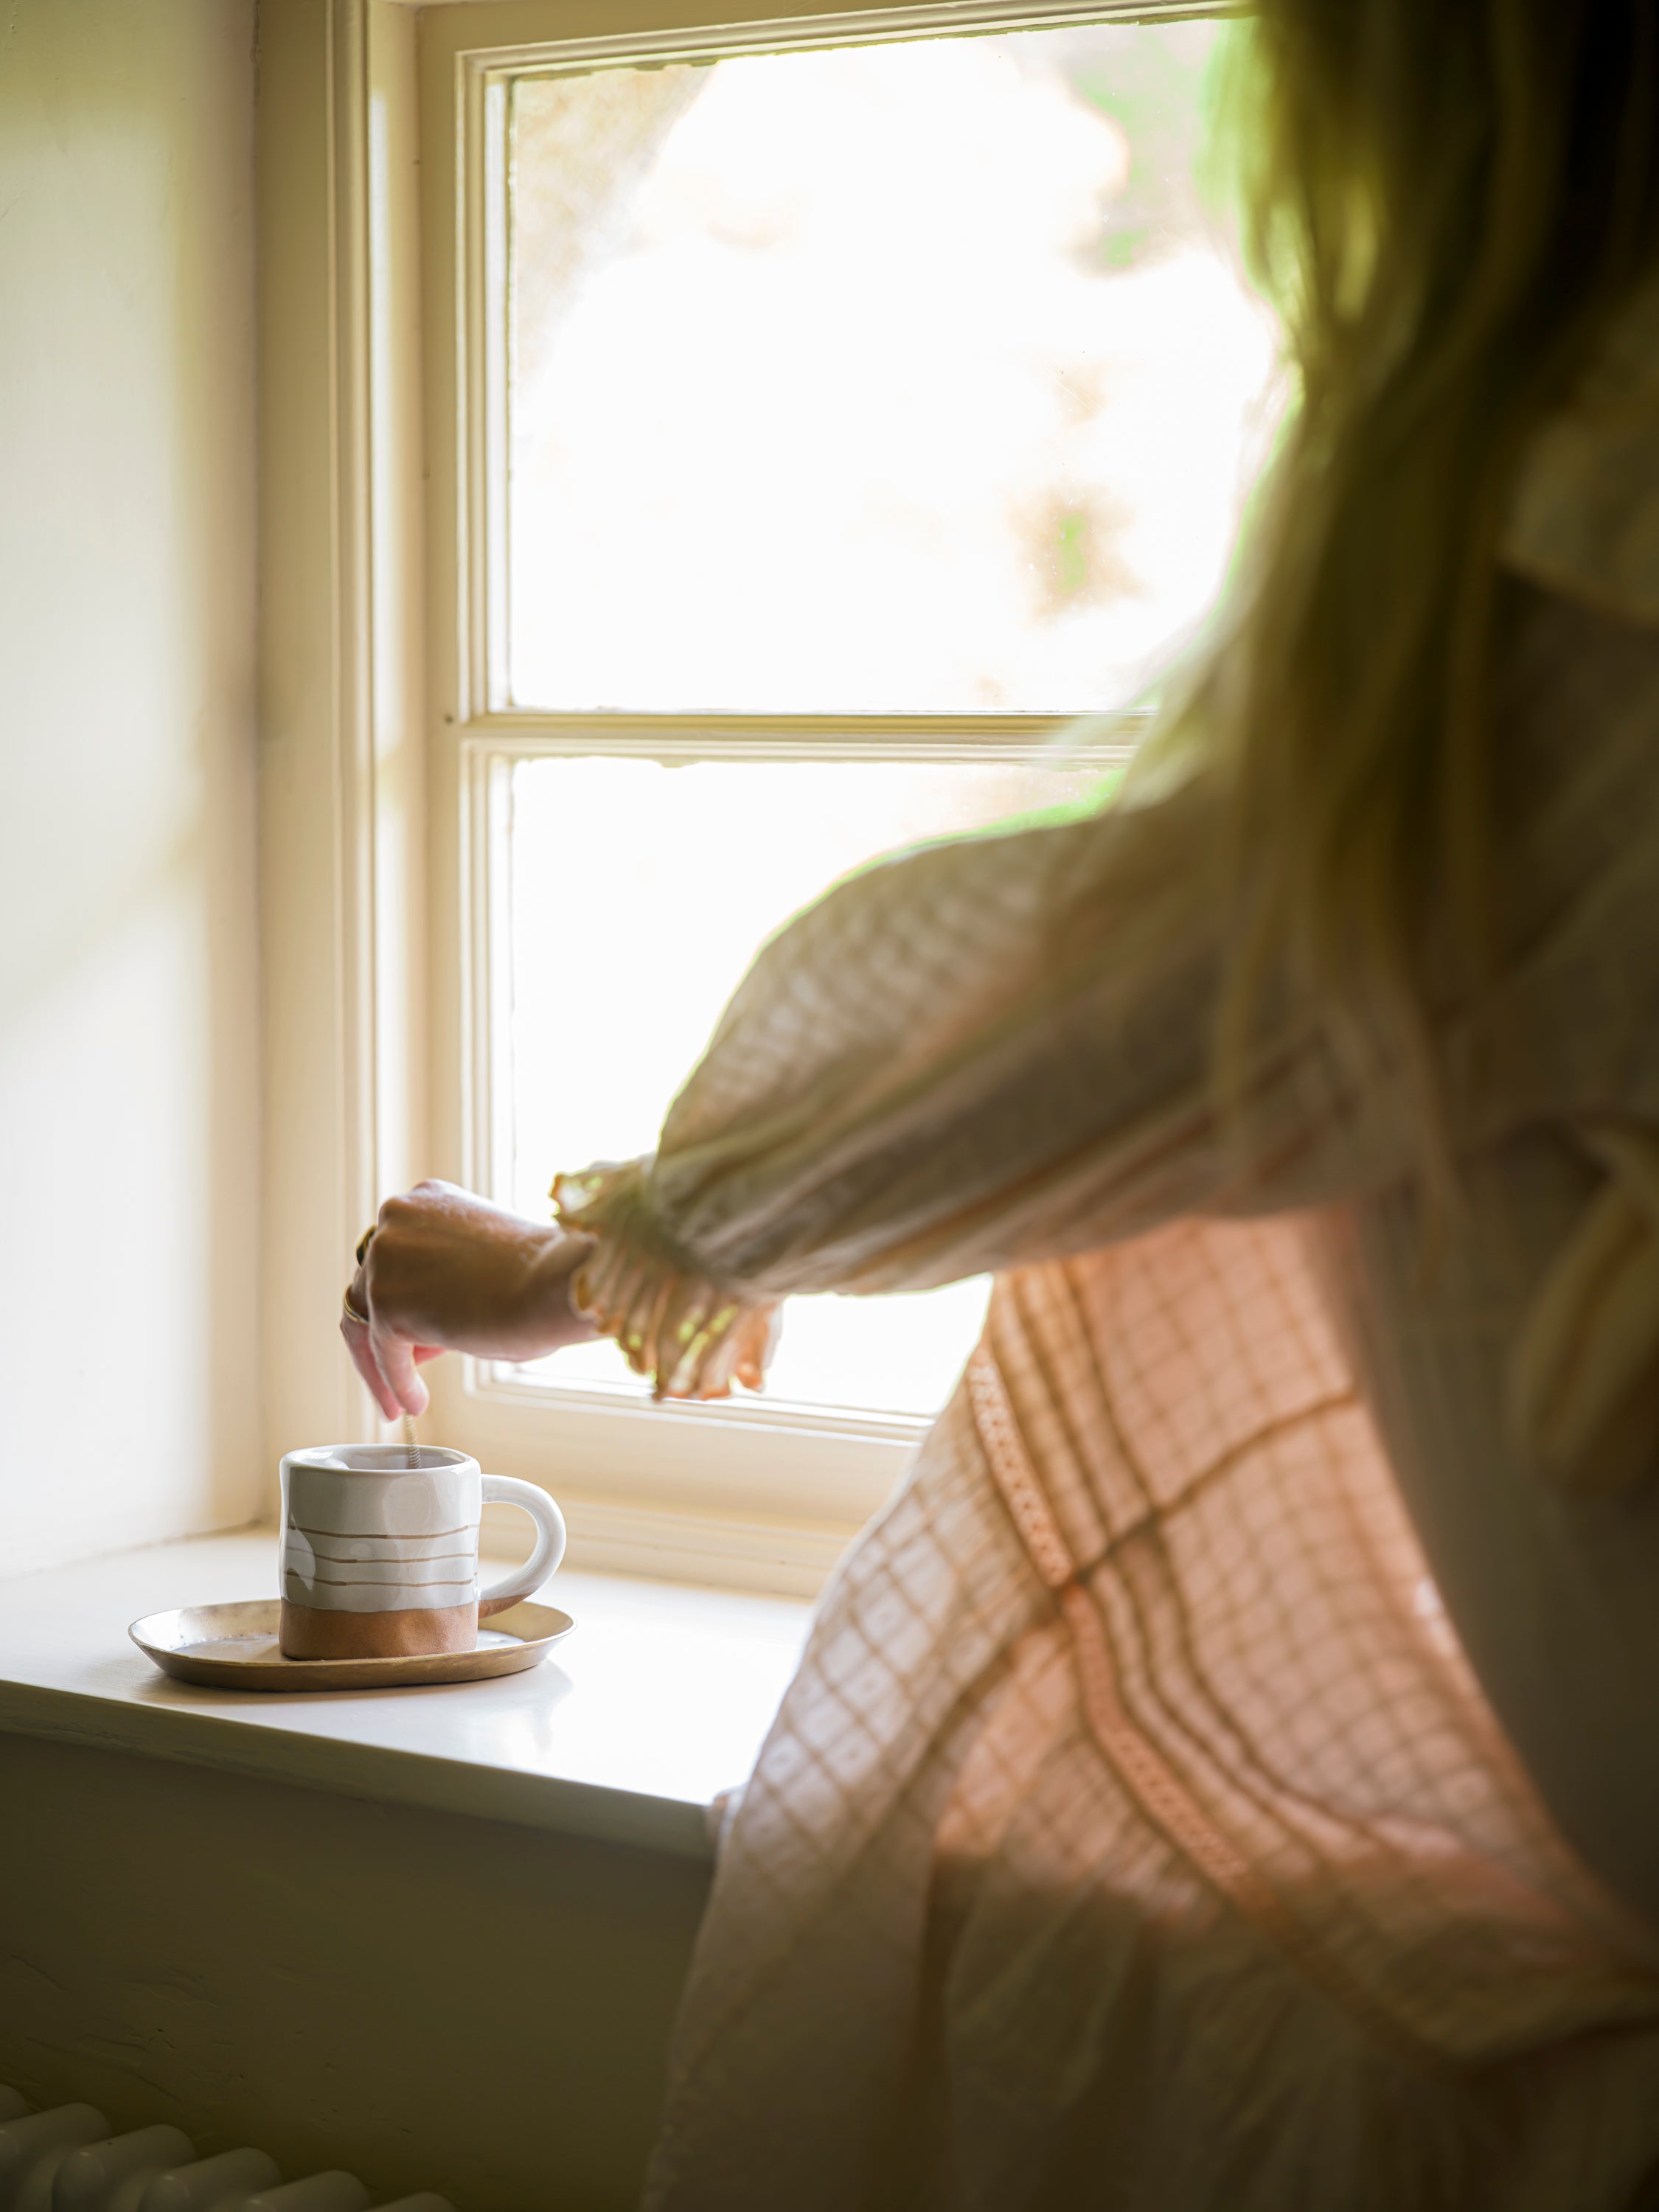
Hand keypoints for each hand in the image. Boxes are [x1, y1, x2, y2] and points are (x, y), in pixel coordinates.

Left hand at [341, 1180, 596, 1418]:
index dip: (408, 1297)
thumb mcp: (487, 1263)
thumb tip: (431, 1326)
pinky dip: (396, 1384)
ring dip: (382, 1363)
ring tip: (401, 1399)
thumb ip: (449, 1281)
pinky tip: (414, 1404)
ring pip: (363, 1320)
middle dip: (389, 1331)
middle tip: (413, 1366)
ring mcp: (387, 1259)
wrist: (558, 1283)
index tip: (423, 1335)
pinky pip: (384, 1354)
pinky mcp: (386, 1302)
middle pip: (370, 1286)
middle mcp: (396, 1220)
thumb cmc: (546, 1276)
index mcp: (427, 1201)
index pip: (396, 1256)